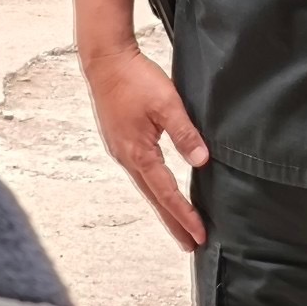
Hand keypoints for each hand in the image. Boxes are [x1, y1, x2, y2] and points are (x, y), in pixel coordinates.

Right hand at [83, 42, 209, 249]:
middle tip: (190, 244)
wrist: (105, 61)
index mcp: (138, 153)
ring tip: (178, 224)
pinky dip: (153, 188)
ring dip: (163, 207)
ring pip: (146, 187)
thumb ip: (185, 133)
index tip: (200, 234)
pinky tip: (160, 189)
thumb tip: (202, 162)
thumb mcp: (167, 104)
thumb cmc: (134, 78)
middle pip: (153, 198)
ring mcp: (120, 151)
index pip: (167, 193)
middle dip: (173, 222)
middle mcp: (126, 158)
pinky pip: (140, 173)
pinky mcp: (120, 141)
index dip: (184, 215)